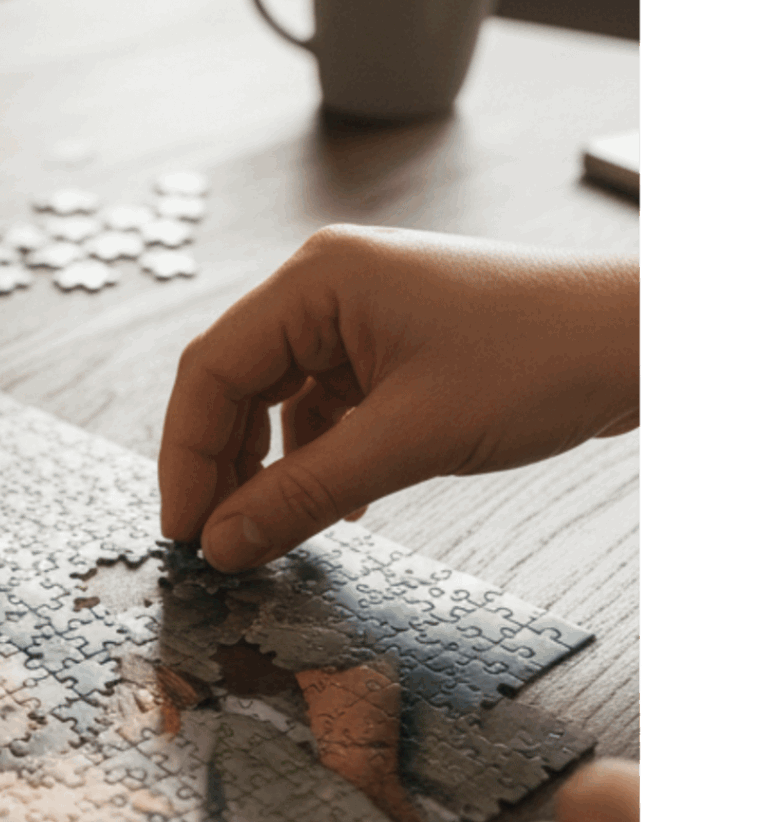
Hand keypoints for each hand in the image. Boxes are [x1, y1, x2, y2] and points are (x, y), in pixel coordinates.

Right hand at [158, 227, 639, 569]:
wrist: (637, 343)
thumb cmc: (542, 360)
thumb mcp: (409, 439)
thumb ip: (302, 493)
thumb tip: (224, 542)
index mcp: (316, 279)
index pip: (210, 370)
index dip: (187, 456)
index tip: (184, 530)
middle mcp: (325, 287)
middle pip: (235, 384)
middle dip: (222, 467)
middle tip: (216, 542)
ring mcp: (358, 315)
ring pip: (277, 401)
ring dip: (268, 468)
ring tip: (268, 532)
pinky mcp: (389, 346)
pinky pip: (323, 407)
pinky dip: (317, 459)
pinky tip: (335, 505)